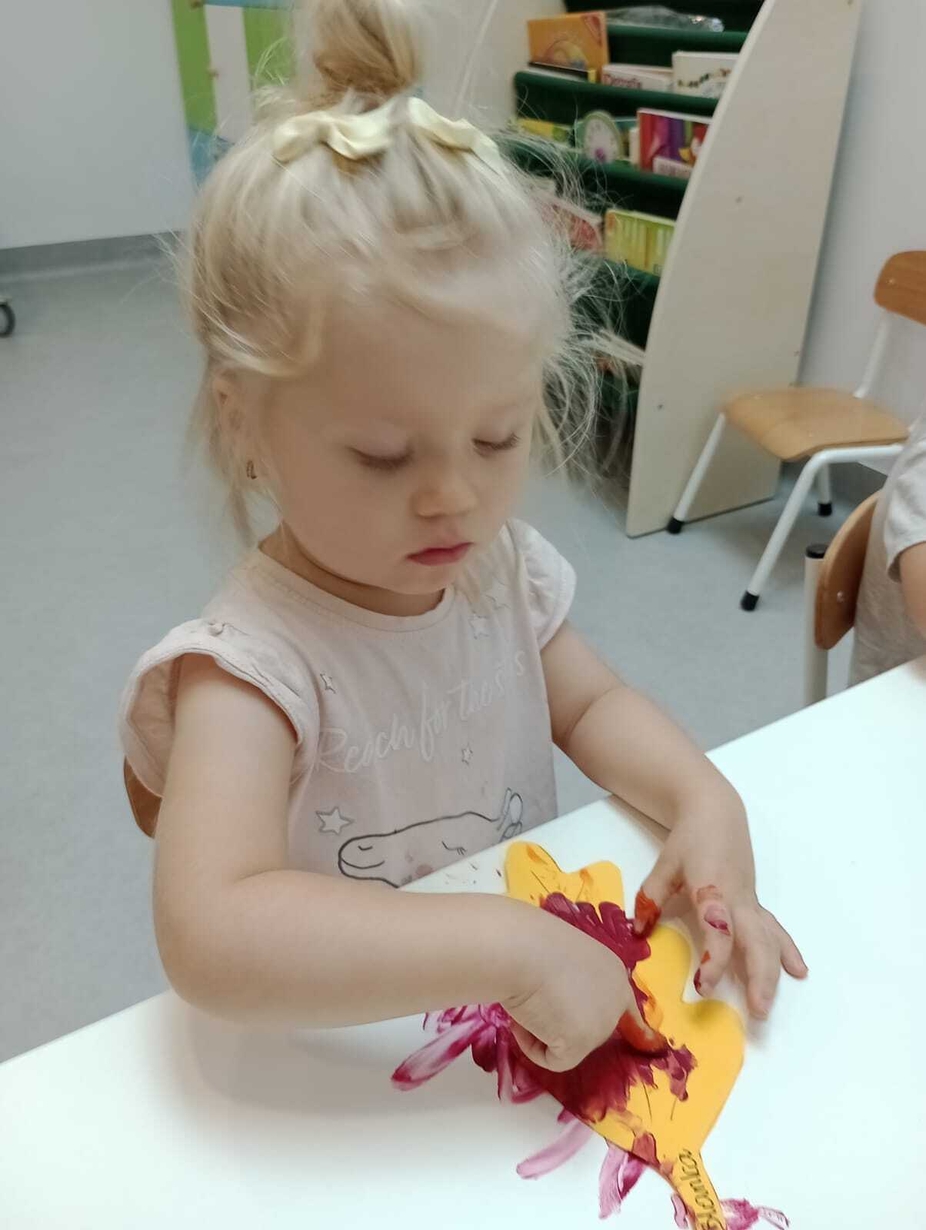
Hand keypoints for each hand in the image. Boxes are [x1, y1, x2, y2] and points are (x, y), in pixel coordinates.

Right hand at [502, 907, 666, 1072]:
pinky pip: (553, 1060)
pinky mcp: (581, 1044)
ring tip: (525, 1004)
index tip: (611, 1035)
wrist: (520, 949)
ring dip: (544, 1032)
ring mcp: (602, 1024)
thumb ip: (575, 980)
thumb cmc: (531, 942)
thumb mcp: (563, 956)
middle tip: (537, 1003)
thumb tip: (562, 1004)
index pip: (625, 1009)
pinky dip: (531, 1046)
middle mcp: (616, 1000)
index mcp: (613, 973)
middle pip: (592, 1028)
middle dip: (563, 1023)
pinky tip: (521, 1022)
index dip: (613, 1021)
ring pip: (571, 1045)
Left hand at [633, 809, 807, 1018]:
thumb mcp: (664, 866)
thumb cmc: (688, 840)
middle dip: (759, 976)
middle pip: (756, 941)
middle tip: (756, 1010)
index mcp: (713, 889)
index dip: (715, 959)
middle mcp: (737, 899)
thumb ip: (651, 897)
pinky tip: (798, 971)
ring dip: (773, 972)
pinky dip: (786, 950)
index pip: (718, 930)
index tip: (704, 986)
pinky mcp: (753, 902)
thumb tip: (638, 931)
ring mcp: (749, 901)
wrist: (716, 812)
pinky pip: (774, 929)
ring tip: (769, 1004)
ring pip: (769, 939)